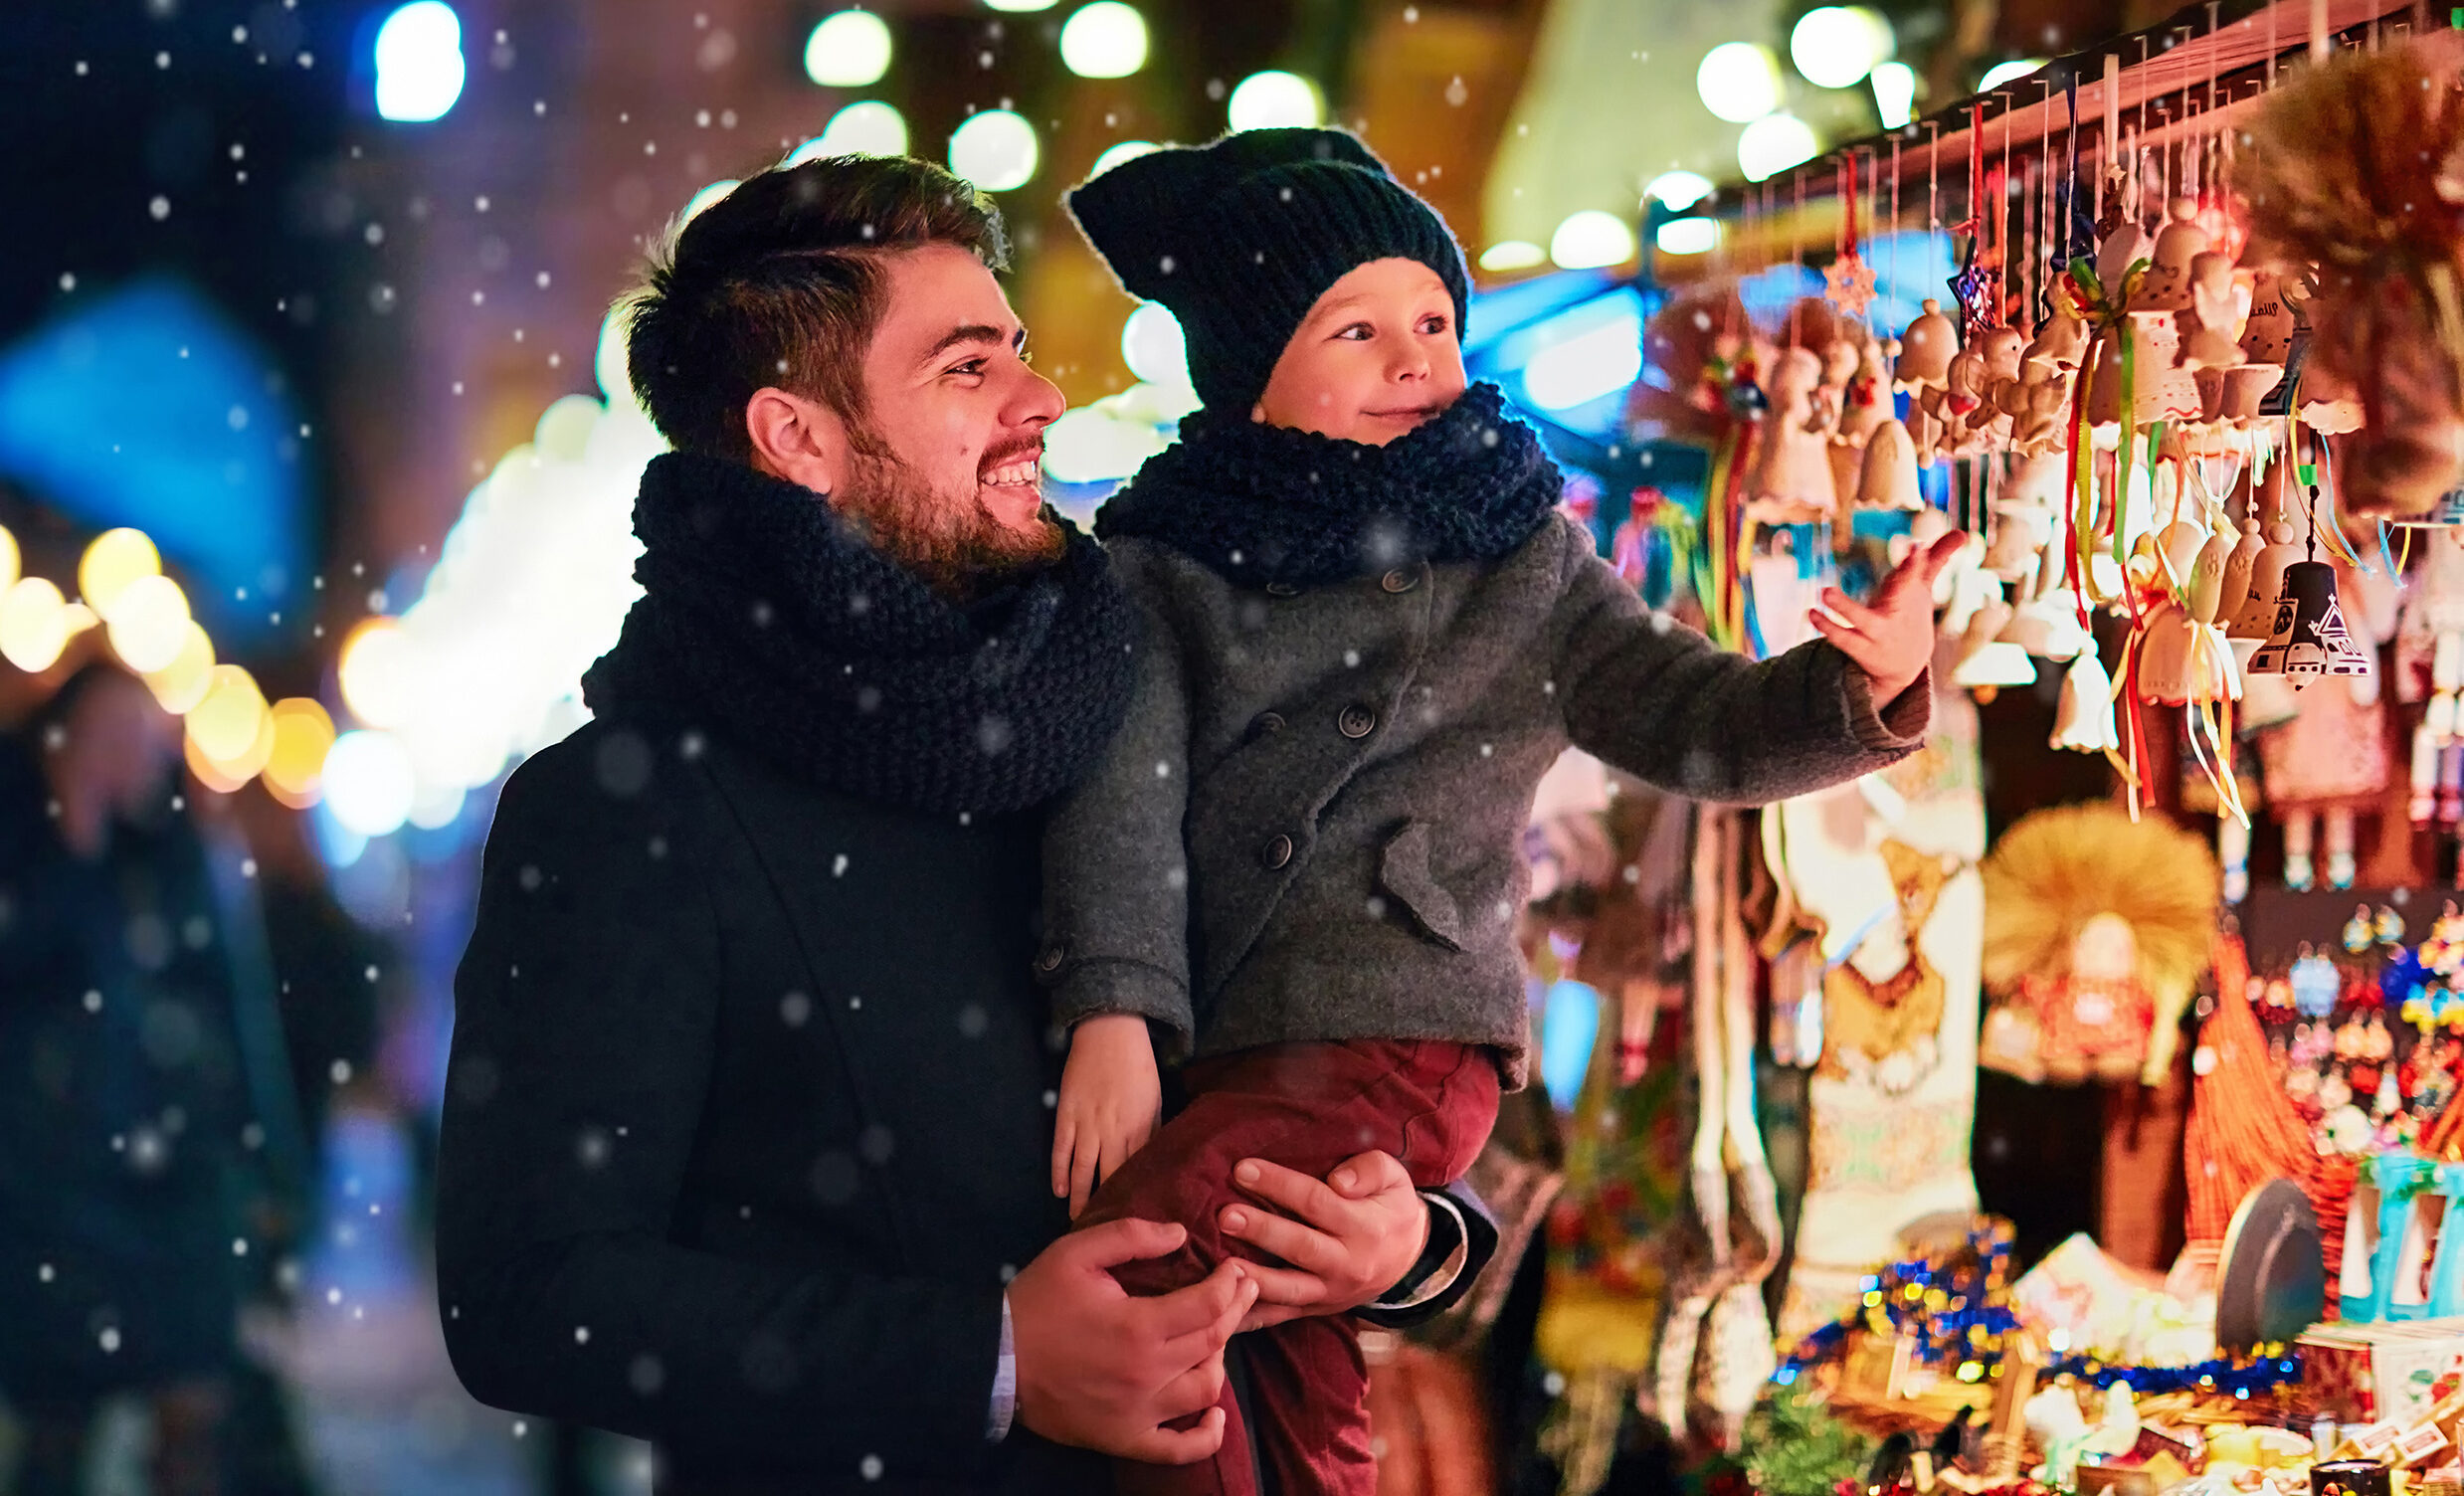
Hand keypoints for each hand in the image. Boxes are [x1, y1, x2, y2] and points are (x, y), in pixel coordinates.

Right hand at [1009, 1218, 1256, 1462]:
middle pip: (1214, 1342)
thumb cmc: (1036, 1302)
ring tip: (1215, 1338)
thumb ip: (1130, 1237)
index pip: (1209, 1305)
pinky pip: (1178, 1449)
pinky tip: (1215, 1415)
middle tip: (1243, 1290)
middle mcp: (1148, 1374)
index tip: (1235, 1269)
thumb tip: (1180, 1234)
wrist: (995, 1360)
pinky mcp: (1125, 1439)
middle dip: (1235, 1311)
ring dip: (1220, 1360)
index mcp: (1139, 1326)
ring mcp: (1139, 1413)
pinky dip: (1206, 1436)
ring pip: (1205, 1390)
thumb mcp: (1077, 1253)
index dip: (1231, 1284)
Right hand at [1052, 1014, 1160, 1218]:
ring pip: (1082, 1170)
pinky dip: (1060, 1171)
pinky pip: (1061, 1149)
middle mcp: (1112, 1131)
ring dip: (1080, 1198)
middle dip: (1106, 1207)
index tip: (1134, 1224)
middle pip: (1108, 1178)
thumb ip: (1152, 1131)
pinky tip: (1059, 1190)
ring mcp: (1086, 1124)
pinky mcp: (1066, 1114)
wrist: (1110, 1030)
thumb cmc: (1138, 1065)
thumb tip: (1154, 1162)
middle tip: (1103, 1235)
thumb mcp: (1155, 1099)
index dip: (1134, 1199)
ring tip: (1079, 1223)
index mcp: (1140, 1128)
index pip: (1136, 1173)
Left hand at [1218, 1150, 1429, 1332]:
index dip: (1279, 1185)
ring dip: (1254, 1278)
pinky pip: (1284, 1316)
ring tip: (1222, 1266)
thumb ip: (1371, 1170)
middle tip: (1225, 1216)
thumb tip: (1338, 1181)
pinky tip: (1226, 1311)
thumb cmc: (1391, 1208)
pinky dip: (1254, 1317)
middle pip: (1300, 1247)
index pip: (1317, 1202)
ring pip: (1290, 1288)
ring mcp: (1331, 1292)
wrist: (1409, 1260)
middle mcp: (1347, 1264)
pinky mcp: (1318, 1308)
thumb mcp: (1395, 1179)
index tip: (1242, 1169)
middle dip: (1261, 1231)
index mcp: (1364, 1227)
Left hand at [1811, 530, 1962, 704]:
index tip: (1917, 548)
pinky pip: (1844, 639)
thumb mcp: (1921, 587)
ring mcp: (1880, 633)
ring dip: (1844, 608)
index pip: (1916, 576)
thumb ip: (1936, 558)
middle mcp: (1897, 613)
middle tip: (1902, 560)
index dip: (1916, 563)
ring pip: (1863, 620)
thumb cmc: (1911, 616)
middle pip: (1900, 593)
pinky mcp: (1862, 649)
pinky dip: (1828, 627)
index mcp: (1910, 596)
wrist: (1906, 666)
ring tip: (1824, 592)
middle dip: (1904, 577)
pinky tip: (1811, 613)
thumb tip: (1964, 532)